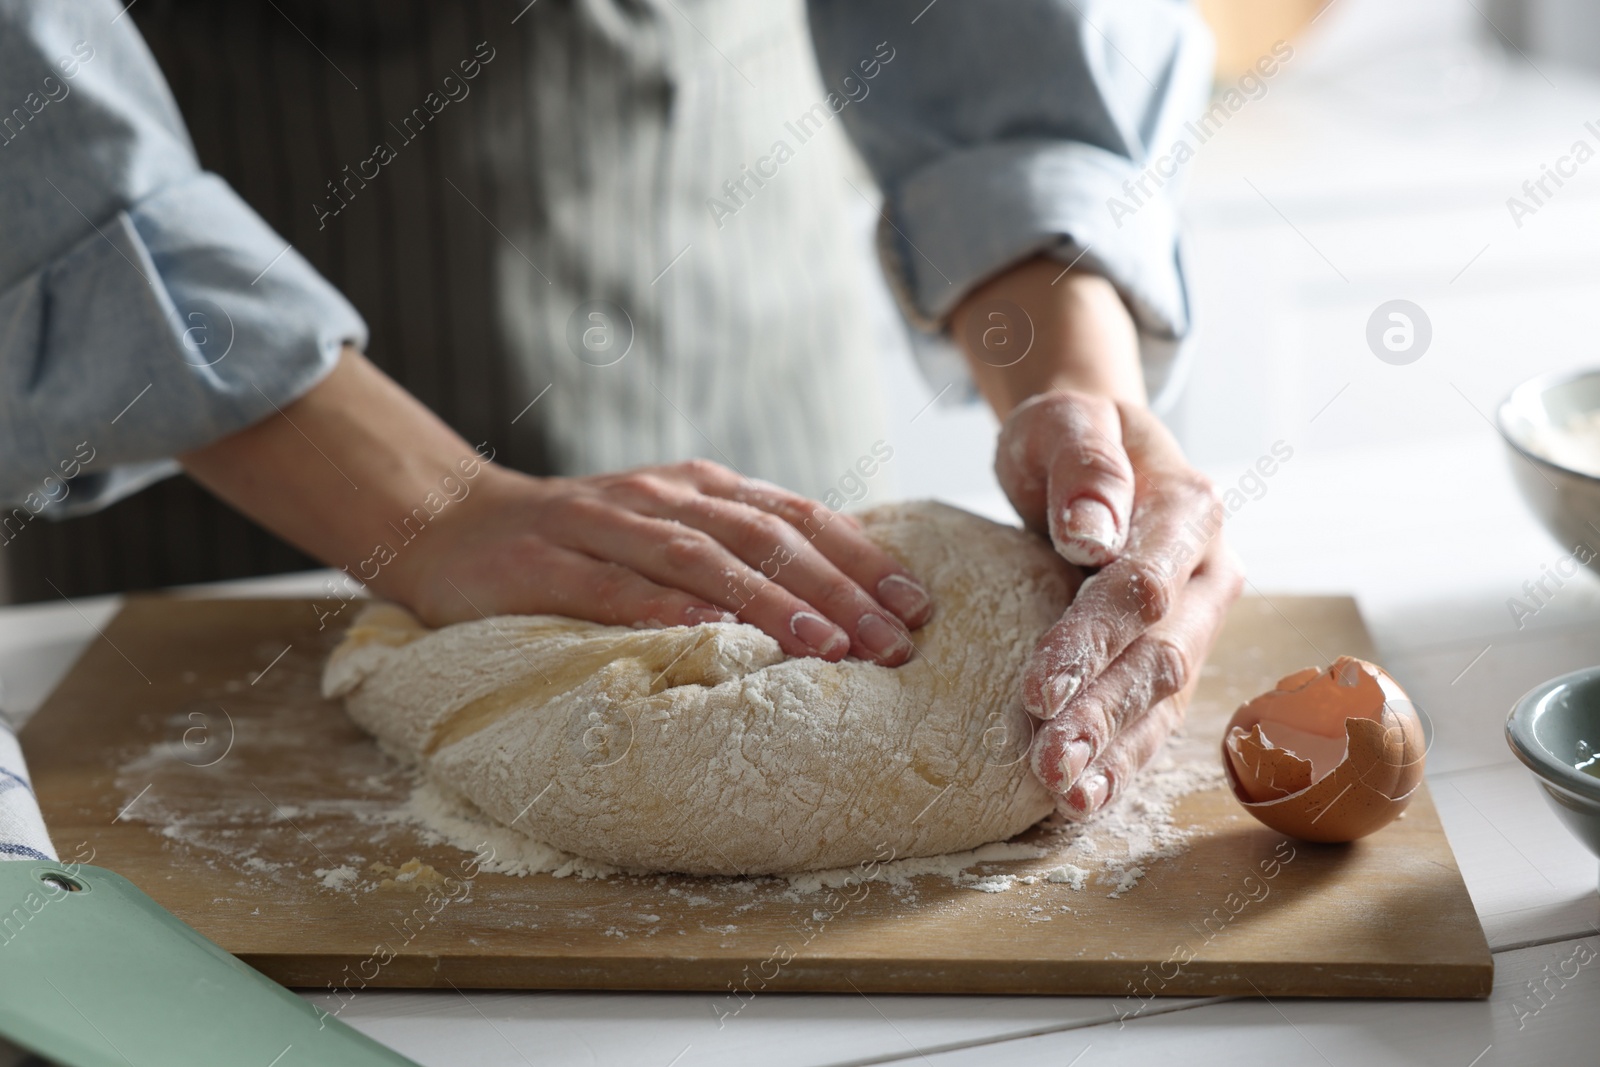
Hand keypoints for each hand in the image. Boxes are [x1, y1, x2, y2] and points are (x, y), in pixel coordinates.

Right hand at [182, 349, 930, 664]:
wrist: (451, 523)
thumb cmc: (576, 540)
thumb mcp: (663, 530)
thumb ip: (731, 550)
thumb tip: (830, 598)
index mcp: (699, 489)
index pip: (797, 516)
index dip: (861, 556)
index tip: (918, 601)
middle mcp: (663, 498)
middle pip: (767, 538)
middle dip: (839, 588)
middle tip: (898, 639)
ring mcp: (605, 527)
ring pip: (704, 561)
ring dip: (774, 603)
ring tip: (831, 646)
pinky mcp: (550, 564)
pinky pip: (617, 590)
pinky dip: (671, 613)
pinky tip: (716, 640)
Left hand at [998, 391, 1242, 816]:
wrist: (1089, 449)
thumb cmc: (1070, 433)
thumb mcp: (1067, 420)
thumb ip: (1085, 466)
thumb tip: (1092, 535)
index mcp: (1189, 510)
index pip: (1145, 585)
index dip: (1094, 639)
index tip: (1039, 685)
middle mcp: (1207, 573)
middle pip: (1159, 655)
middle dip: (1103, 714)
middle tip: (1048, 763)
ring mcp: (1195, 621)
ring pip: (1161, 698)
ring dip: (1113, 751)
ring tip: (1064, 795)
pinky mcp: (1169, 656)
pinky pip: (1153, 717)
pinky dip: (1120, 761)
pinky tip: (1082, 800)